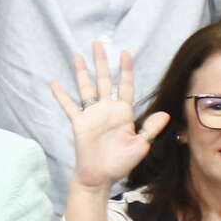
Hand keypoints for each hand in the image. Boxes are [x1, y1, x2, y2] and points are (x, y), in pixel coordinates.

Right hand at [47, 41, 170, 191]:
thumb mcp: (140, 146)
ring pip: (86, 88)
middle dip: (102, 62)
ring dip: (82, 72)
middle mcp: (107, 109)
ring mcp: (92, 115)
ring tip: (77, 56)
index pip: (125, 85)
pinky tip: (54, 83)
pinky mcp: (79, 123)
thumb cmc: (121, 163)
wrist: (101, 177)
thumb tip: (165, 114)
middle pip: (104, 80)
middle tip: (98, 43)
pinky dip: (61, 95)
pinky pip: (69, 106)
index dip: (126, 69)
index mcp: (123, 112)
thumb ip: (150, 129)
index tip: (125, 52)